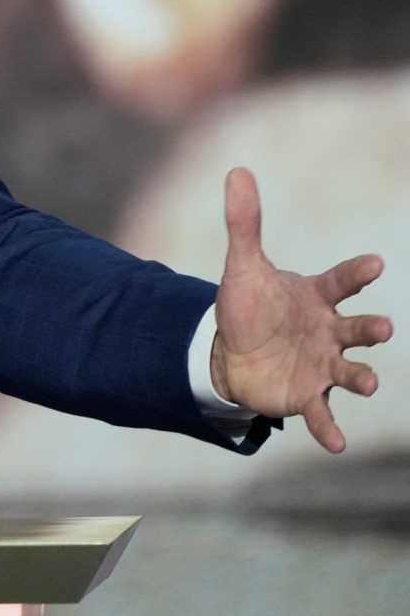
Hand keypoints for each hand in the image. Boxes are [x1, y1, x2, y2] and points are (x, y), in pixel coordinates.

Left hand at [210, 167, 391, 452]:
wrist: (232, 352)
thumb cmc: (248, 307)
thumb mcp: (242, 265)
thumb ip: (245, 223)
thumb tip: (237, 171)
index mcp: (317, 297)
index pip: (342, 281)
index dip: (357, 273)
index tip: (375, 264)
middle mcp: (329, 331)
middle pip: (356, 329)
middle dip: (370, 328)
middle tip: (383, 328)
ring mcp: (322, 365)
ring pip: (349, 372)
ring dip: (361, 378)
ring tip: (371, 384)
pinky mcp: (307, 395)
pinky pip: (322, 413)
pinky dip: (329, 428)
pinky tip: (337, 444)